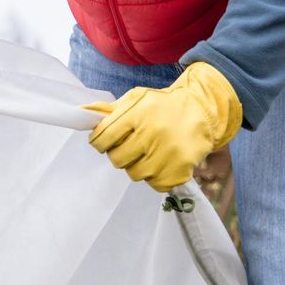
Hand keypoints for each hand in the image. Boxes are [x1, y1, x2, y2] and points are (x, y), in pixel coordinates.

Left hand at [85, 62, 241, 191]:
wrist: (203, 109)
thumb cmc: (163, 106)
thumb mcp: (136, 99)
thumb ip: (109, 110)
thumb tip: (82, 113)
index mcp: (139, 112)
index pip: (103, 137)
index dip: (99, 142)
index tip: (105, 141)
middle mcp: (154, 132)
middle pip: (117, 159)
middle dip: (119, 153)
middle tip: (131, 145)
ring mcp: (168, 152)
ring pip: (134, 173)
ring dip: (137, 165)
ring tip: (149, 152)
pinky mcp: (180, 169)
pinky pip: (155, 184)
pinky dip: (155, 177)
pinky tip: (162, 161)